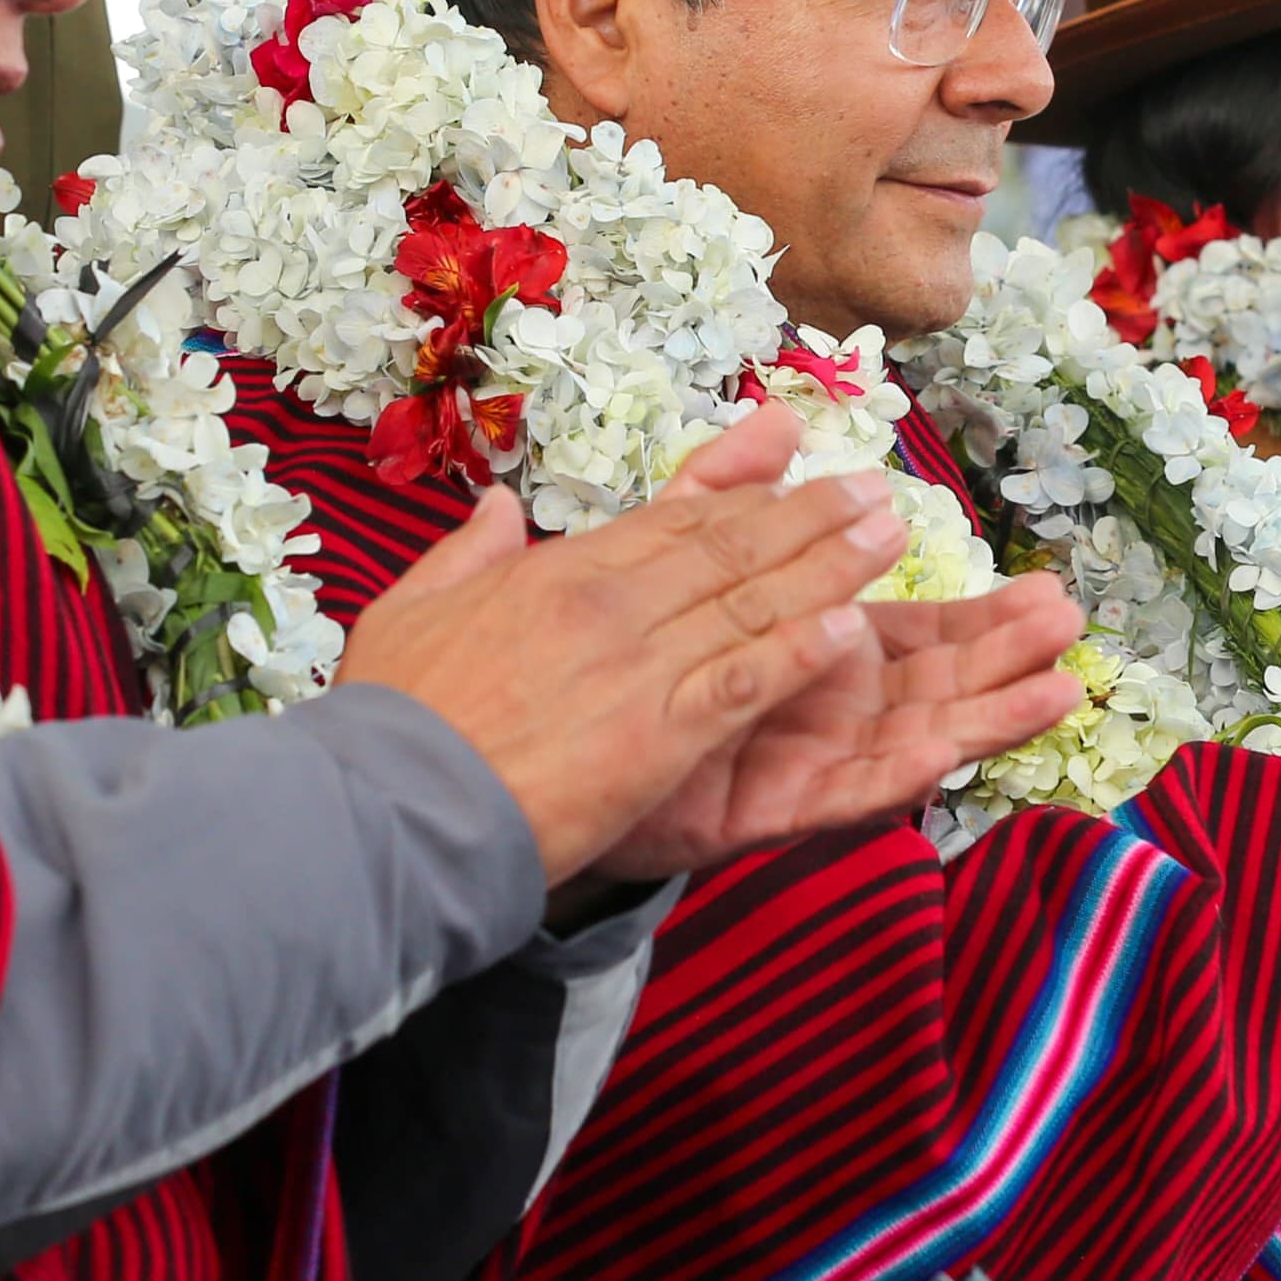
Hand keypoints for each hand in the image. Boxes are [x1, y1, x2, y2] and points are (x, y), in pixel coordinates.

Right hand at [339, 408, 941, 885]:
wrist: (389, 805)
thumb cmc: (393, 718)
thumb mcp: (411, 608)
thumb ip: (466, 554)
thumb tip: (497, 510)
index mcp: (558, 573)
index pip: (672, 524)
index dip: (746, 500)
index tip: (798, 475)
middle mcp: (609, 605)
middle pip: (729, 549)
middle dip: (811, 518)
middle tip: (876, 490)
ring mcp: (638, 667)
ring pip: (751, 603)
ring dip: (829, 567)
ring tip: (890, 536)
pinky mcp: (657, 735)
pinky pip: (744, 682)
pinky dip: (797, 652)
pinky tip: (849, 629)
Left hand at [595, 505, 1084, 881]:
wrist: (554, 758)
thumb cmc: (626, 664)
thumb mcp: (676, 558)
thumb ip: (727, 494)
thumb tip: (781, 418)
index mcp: (818, 654)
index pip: (916, 635)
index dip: (979, 617)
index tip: (1046, 586)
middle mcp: (826, 711)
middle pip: (933, 685)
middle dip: (1003, 657)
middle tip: (1070, 626)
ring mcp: (804, 763)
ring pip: (909, 738)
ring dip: (981, 715)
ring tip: (1056, 689)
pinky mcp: (766, 811)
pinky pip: (836, 796)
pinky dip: (889, 776)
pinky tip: (938, 751)